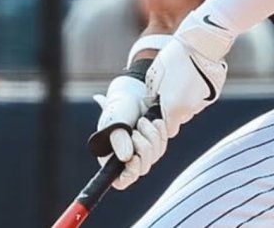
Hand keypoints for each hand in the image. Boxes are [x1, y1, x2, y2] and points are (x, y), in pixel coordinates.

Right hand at [91, 74, 167, 189]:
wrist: (133, 92)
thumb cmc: (119, 107)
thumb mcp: (115, 122)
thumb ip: (119, 140)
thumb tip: (127, 157)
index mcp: (111, 158)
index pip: (122, 181)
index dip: (129, 174)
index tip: (133, 159)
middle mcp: (126, 158)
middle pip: (142, 168)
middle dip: (143, 148)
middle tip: (136, 131)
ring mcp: (142, 151)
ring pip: (154, 156)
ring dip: (152, 137)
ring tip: (143, 120)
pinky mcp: (154, 142)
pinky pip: (162, 145)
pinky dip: (160, 132)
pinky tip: (155, 120)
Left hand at [145, 13, 234, 137]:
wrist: (202, 42)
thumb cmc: (175, 56)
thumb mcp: (154, 75)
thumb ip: (153, 94)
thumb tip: (153, 101)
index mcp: (174, 108)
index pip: (168, 129)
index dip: (163, 122)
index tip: (159, 110)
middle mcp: (190, 109)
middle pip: (181, 118)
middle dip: (174, 109)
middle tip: (170, 91)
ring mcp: (204, 101)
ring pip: (192, 107)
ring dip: (186, 100)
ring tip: (182, 80)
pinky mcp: (215, 93)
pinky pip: (202, 98)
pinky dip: (197, 92)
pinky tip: (193, 76)